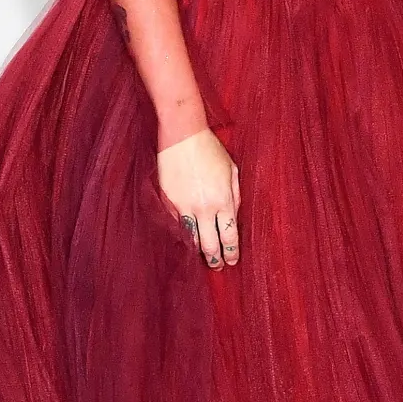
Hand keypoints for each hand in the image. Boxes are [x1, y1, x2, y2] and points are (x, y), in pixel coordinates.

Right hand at [157, 127, 240, 268]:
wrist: (182, 135)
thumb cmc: (210, 149)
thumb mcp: (232, 170)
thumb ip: (234, 195)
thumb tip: (233, 216)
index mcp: (223, 200)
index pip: (230, 236)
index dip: (232, 252)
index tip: (232, 261)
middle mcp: (204, 207)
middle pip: (210, 245)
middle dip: (215, 259)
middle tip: (218, 266)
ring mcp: (183, 206)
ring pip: (191, 239)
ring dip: (197, 251)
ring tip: (201, 257)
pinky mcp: (168, 201)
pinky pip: (176, 223)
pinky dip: (182, 232)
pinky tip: (186, 237)